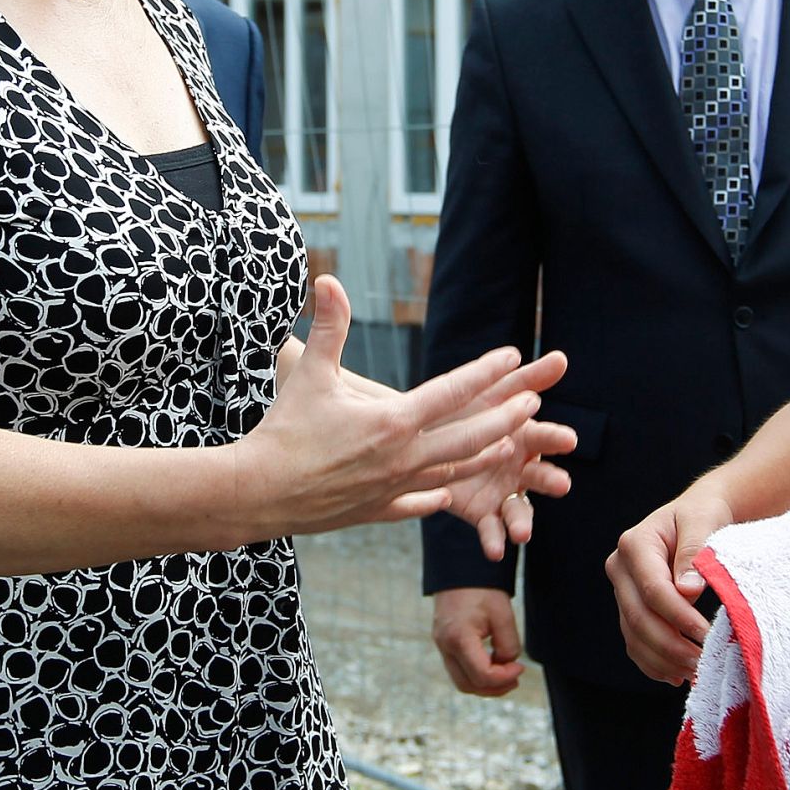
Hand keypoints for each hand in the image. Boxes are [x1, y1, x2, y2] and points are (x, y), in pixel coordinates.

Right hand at [235, 275, 545, 536]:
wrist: (257, 493)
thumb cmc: (283, 429)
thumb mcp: (309, 373)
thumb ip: (329, 326)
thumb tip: (328, 278)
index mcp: (393, 421)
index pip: (453, 391)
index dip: (485, 372)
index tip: (510, 356)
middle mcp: (403, 457)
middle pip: (471, 436)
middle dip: (506, 418)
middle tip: (533, 404)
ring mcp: (394, 488)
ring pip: (453, 472)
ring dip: (484, 455)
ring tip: (509, 444)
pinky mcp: (378, 511)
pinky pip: (419, 503)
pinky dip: (437, 495)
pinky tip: (447, 493)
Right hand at [431, 587, 523, 695]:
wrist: (460, 568)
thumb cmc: (483, 589)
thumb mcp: (503, 616)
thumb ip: (508, 646)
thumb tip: (507, 665)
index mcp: (459, 638)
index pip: (482, 675)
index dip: (505, 678)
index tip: (521, 668)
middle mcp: (445, 646)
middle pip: (468, 685)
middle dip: (495, 688)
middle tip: (516, 678)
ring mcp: (441, 645)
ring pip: (462, 681)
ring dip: (485, 684)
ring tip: (507, 674)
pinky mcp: (443, 643)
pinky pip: (459, 669)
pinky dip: (476, 674)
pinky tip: (494, 664)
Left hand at [442, 351, 576, 559]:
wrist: (430, 434)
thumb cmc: (471, 409)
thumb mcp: (497, 390)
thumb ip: (529, 378)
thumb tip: (562, 357)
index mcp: (526, 436)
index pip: (544, 436)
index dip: (555, 437)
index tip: (569, 439)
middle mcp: (521, 467)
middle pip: (539, 476)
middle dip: (549, 481)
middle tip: (561, 485)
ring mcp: (503, 492)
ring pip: (519, 509)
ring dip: (523, 521)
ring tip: (522, 534)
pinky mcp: (483, 512)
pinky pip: (490, 528)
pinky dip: (494, 539)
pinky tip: (495, 549)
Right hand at [605, 489, 733, 684]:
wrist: (696, 516)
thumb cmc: (703, 515)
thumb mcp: (705, 520)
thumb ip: (696, 551)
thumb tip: (688, 591)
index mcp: (635, 544)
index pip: (654, 590)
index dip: (680, 617)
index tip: (708, 635)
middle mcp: (620, 568)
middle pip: (639, 618)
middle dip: (672, 646)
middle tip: (704, 663)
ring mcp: (622, 591)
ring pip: (634, 636)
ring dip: (664, 661)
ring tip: (697, 672)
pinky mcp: (629, 608)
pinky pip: (634, 644)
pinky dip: (654, 664)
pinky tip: (677, 676)